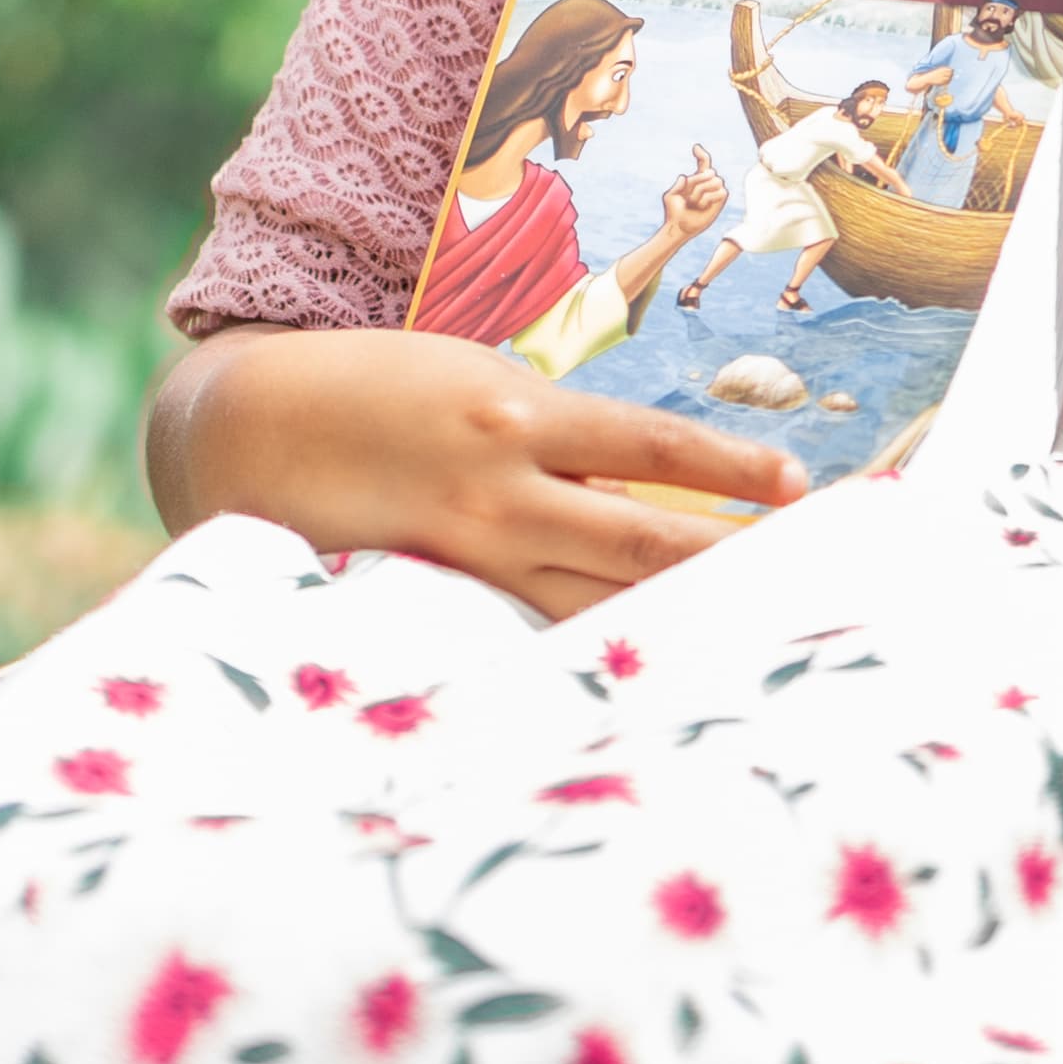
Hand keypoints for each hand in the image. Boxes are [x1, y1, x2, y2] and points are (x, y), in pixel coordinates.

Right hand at [145, 326, 801, 620]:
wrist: (253, 427)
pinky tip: (634, 681)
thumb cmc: (380, 394)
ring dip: (672, 621)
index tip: (795, 483)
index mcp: (519, 413)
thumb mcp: (473, 382)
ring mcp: (469, 553)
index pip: (652, 446)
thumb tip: (638, 488)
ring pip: (594, 604)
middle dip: (728, 560)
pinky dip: (584, 653)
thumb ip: (552, 438)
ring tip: (745, 637)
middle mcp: (503, 489)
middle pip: (643, 541)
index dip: (729, 466)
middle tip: (809, 578)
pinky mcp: (439, 595)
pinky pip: (526, 632)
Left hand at [655, 147, 727, 247]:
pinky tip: (702, 206)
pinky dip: (708, 199)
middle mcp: (707, 184)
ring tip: (695, 203)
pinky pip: (720, 192)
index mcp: (696, 180)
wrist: (679, 226)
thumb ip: (677, 186)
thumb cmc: (674, 212)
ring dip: (701, 192)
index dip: (701, 155)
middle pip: (709, 172)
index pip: (703, 163)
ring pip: (715, 181)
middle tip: (689, 197)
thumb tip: (685, 177)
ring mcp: (715, 192)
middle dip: (697, 182)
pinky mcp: (720, 201)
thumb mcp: (670, 196)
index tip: (695, 148)